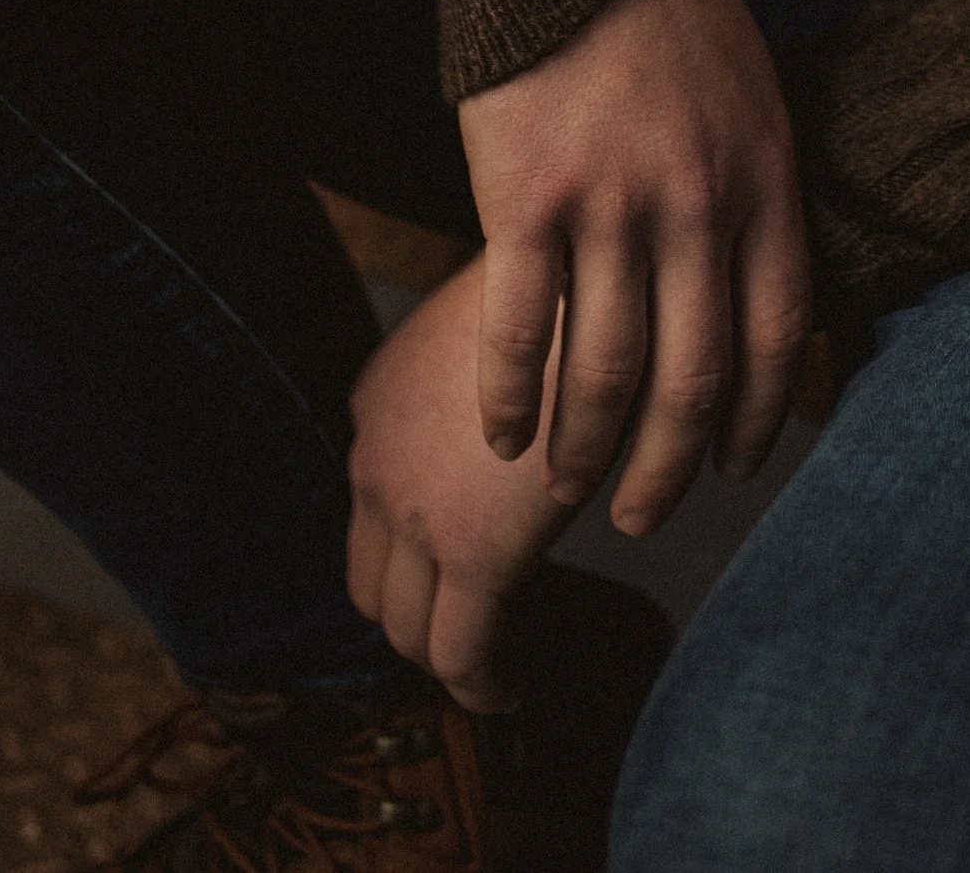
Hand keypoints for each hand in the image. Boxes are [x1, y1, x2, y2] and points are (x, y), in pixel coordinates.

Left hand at [346, 257, 572, 707]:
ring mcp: (415, 513)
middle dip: (419, 621)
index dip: (407, 564)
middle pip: (374, 586)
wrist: (600, 278)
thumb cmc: (572, 294)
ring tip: (497, 672)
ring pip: (410, 632)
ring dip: (450, 658)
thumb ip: (482, 390)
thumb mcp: (500, 333)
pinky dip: (485, 687)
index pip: (369, 519)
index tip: (455, 582)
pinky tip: (513, 691)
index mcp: (379, 403)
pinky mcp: (473, 555)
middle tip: (477, 638)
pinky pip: (463, 658)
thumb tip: (507, 438)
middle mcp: (376, 462)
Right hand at [455, 0, 811, 536]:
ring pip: (603, 370)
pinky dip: (507, 396)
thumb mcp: (751, 89)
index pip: (774, 335)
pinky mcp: (524, 198)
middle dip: (666, 466)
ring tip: (567, 491)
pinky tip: (497, 435)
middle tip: (642, 519)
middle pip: (689, 375)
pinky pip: (517, 328)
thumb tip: (769, 286)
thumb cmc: (664, 7)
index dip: (754, 416)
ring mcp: (608, 204)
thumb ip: (758, 187)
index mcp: (760, 176)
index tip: (733, 465)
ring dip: (585, 449)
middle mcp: (694, 203)